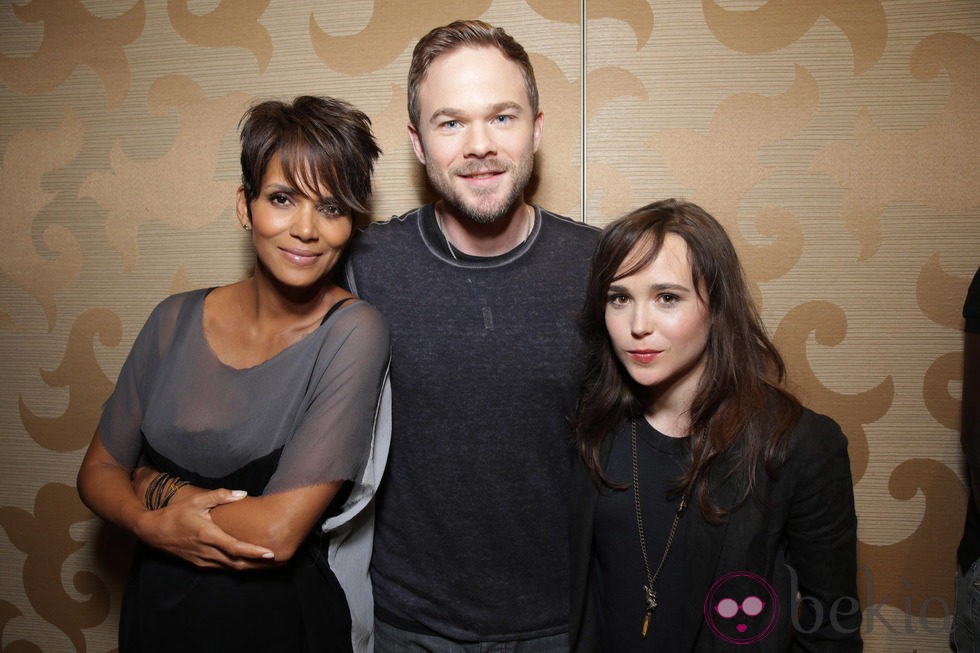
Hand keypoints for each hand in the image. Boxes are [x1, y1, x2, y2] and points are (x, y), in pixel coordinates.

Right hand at [134, 488, 277, 569]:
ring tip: (269, 565)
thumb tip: (242, 493)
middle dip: (258, 564)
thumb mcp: (197, 501)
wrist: (152, 532)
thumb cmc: (176, 514)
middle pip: (237, 562)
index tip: (270, 554)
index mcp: (208, 535)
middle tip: (279, 561)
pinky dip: (237, 567)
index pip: (235, 547)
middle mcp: (207, 551)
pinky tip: (249, 564)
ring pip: (231, 568)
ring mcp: (203, 560)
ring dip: (250, 567)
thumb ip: (220, 496)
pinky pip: (222, 568)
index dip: (254, 552)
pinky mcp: (199, 564)